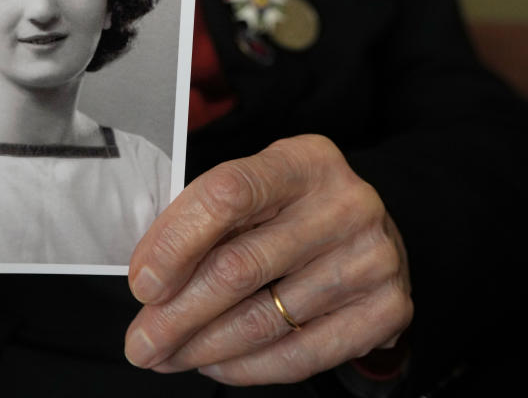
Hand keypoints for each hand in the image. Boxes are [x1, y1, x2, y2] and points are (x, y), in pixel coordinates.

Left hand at [125, 134, 411, 384]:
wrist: (374, 232)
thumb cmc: (292, 210)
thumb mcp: (255, 191)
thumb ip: (205, 219)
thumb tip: (147, 279)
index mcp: (302, 160)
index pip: (226, 195)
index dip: (174, 243)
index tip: (142, 285)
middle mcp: (345, 204)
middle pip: (239, 268)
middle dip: (176, 314)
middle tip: (139, 341)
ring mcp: (372, 259)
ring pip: (264, 319)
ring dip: (202, 347)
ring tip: (167, 355)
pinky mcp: (387, 310)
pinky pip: (300, 354)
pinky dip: (246, 367)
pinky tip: (213, 365)